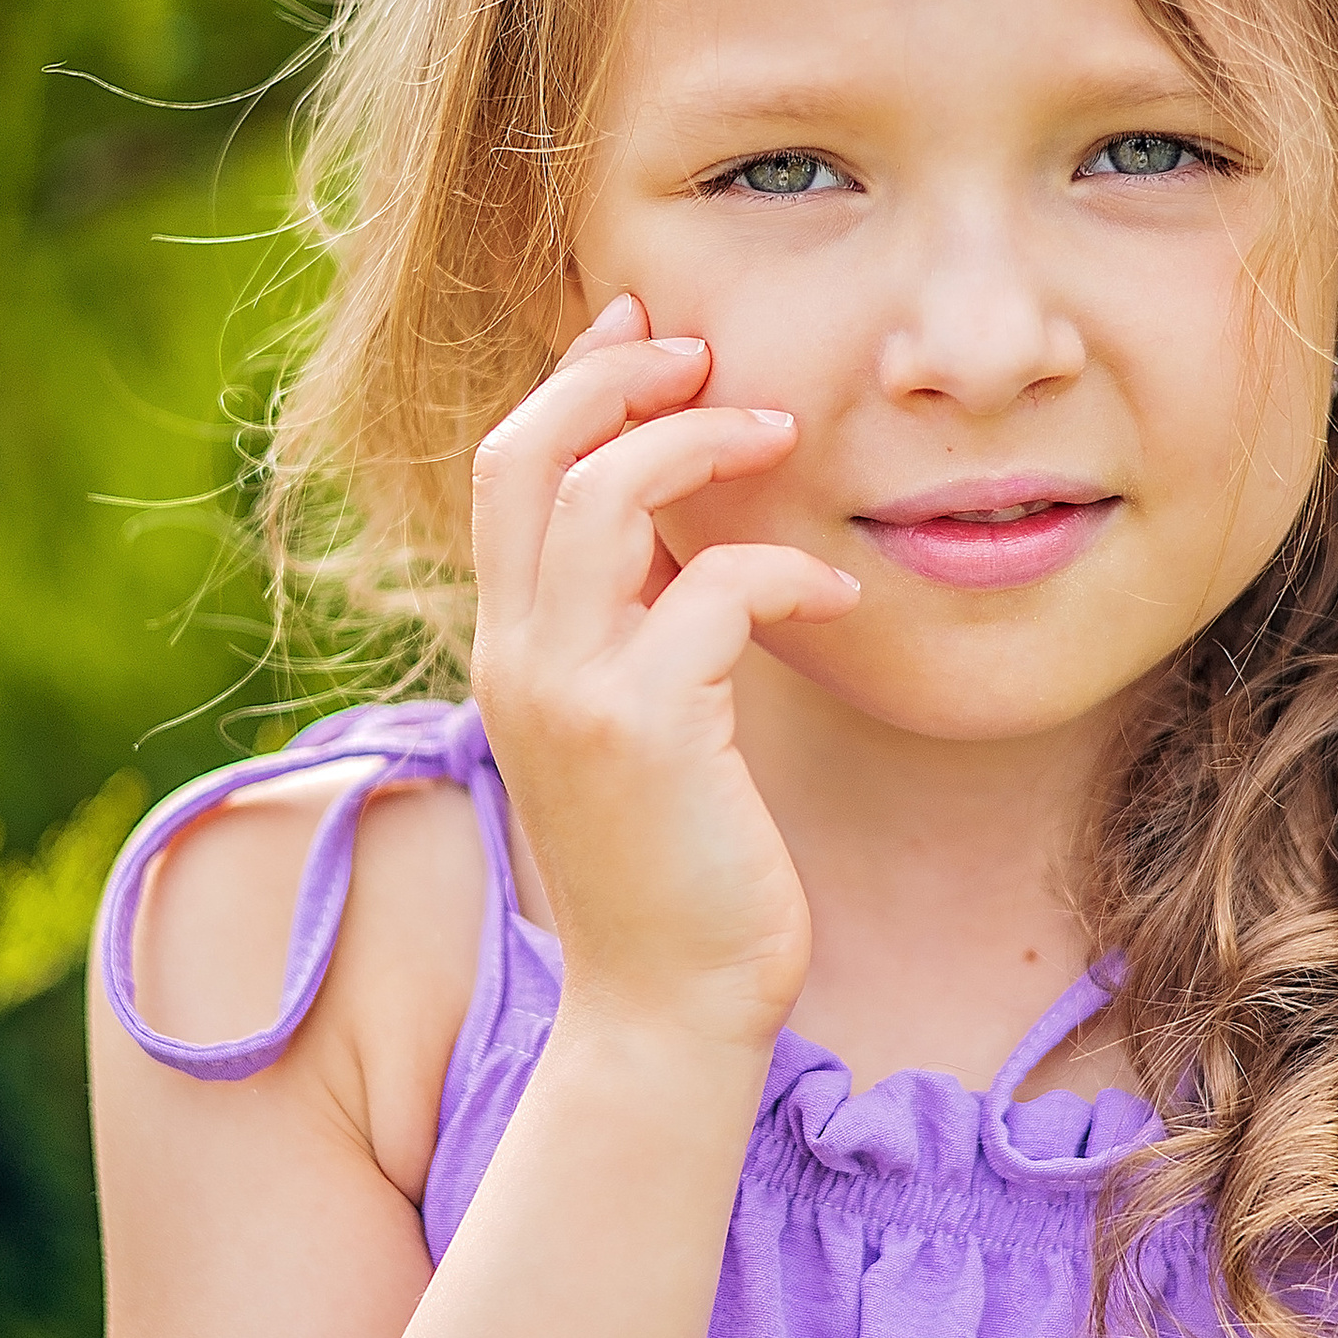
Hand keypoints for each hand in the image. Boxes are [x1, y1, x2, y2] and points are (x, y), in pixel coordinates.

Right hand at [469, 293, 856, 1052]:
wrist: (667, 1009)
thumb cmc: (674, 869)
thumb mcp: (636, 725)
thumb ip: (631, 628)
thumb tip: (676, 531)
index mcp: (510, 650)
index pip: (505, 472)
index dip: (570, 382)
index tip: (643, 329)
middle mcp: (518, 660)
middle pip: (527, 457)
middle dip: (613, 379)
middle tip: (703, 355)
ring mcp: (571, 695)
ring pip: (601, 498)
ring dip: (696, 444)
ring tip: (779, 435)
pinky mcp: (644, 733)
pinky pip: (710, 592)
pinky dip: (780, 569)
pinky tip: (832, 591)